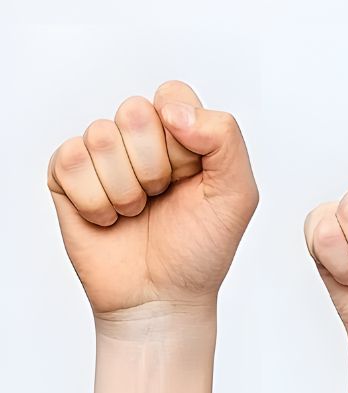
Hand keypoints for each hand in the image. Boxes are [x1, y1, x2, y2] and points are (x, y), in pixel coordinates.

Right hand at [46, 82, 258, 318]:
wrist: (161, 296)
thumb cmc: (201, 246)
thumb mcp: (238, 193)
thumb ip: (224, 138)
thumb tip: (174, 111)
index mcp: (182, 132)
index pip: (172, 96)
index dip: (184, 140)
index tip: (192, 177)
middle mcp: (138, 136)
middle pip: (134, 111)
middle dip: (155, 167)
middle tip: (162, 197)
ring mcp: (100, 154)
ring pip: (101, 136)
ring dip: (126, 189)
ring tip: (137, 211)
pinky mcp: (65, 175)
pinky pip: (70, 161)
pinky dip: (95, 202)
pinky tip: (109, 219)